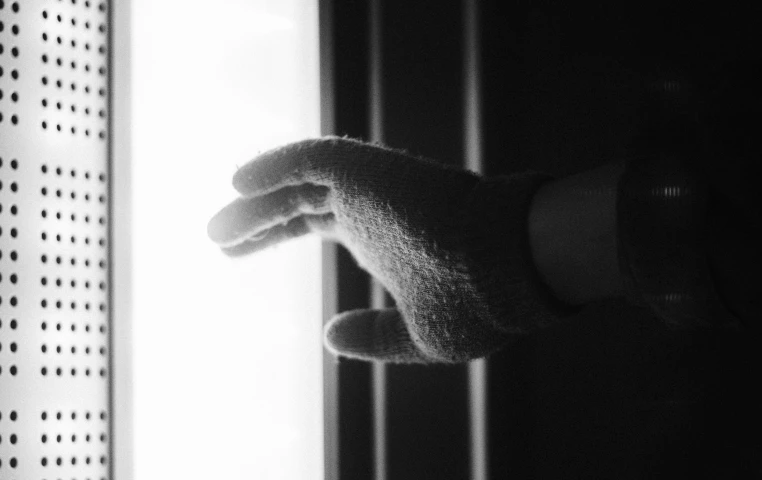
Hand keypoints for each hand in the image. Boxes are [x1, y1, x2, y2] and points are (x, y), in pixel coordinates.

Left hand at [207, 137, 569, 362]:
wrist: (510, 272)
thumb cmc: (476, 306)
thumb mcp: (420, 335)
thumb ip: (374, 335)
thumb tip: (329, 337)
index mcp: (380, 238)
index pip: (317, 222)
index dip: (274, 233)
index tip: (238, 251)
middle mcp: (368, 208)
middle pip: (297, 203)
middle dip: (256, 221)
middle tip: (217, 238)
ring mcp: (367, 188)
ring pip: (295, 183)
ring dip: (253, 202)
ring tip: (216, 230)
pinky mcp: (369, 172)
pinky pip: (310, 158)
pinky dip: (273, 164)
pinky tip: (238, 183)